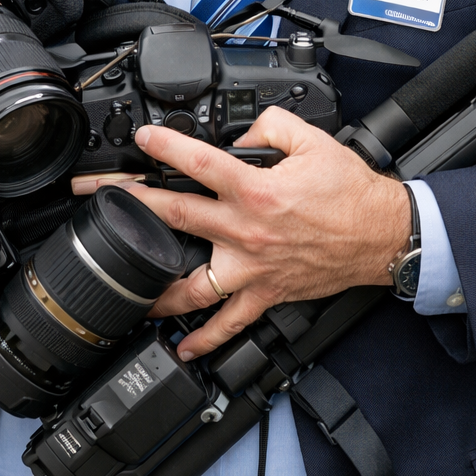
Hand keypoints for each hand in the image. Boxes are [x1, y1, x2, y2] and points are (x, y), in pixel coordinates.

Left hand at [125, 108, 411, 359]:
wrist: (383, 236)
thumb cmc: (351, 194)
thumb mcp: (312, 141)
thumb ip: (268, 128)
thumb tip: (236, 136)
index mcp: (256, 191)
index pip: (197, 163)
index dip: (164, 146)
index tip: (142, 138)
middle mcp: (246, 232)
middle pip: (173, 217)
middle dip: (128, 203)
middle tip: (93, 198)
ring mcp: (252, 269)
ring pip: (190, 284)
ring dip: (152, 286)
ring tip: (121, 285)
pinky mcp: (265, 294)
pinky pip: (230, 324)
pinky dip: (204, 340)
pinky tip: (181, 347)